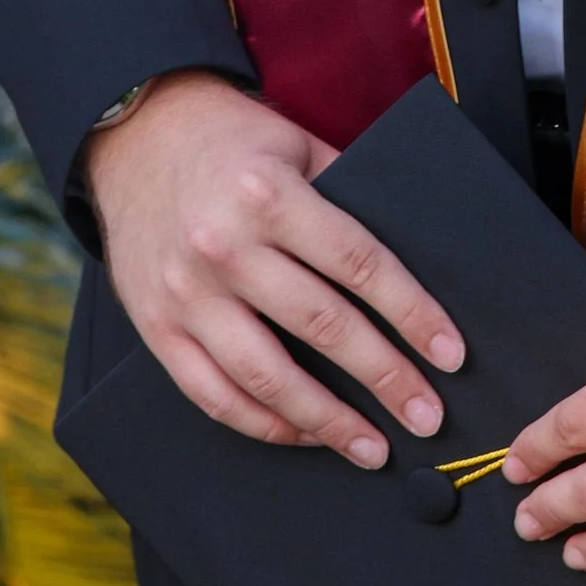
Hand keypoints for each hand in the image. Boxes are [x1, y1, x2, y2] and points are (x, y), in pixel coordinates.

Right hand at [84, 71, 462, 465]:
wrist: (136, 137)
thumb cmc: (232, 141)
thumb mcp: (296, 144)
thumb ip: (347, 195)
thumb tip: (416, 262)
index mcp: (270, 195)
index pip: (359, 264)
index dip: (412, 313)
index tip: (449, 352)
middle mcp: (225, 246)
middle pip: (323, 326)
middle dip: (385, 378)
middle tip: (427, 416)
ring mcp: (186, 293)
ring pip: (267, 376)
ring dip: (328, 421)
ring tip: (373, 448)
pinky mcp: (156, 327)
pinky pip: (213, 394)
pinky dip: (264, 423)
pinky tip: (305, 434)